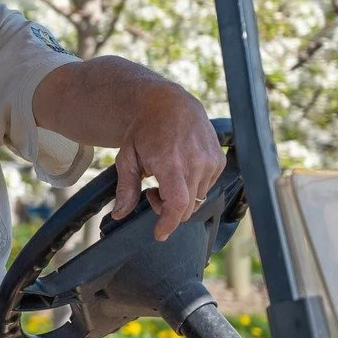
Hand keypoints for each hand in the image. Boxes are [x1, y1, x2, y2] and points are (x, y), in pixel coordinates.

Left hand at [112, 85, 226, 239]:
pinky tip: (180, 171)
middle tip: (151, 193)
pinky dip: (192, 187)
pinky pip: (207, 187)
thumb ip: (125, 188)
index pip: (177, 204)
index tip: (160, 234)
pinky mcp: (219, 160)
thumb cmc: (144, 130)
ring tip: (164, 178)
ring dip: (181, 198)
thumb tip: (119, 215)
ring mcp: (211, 161)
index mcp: (170, 162)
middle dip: (168, 209)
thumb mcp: (127, 157)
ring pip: (198, 199)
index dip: (169, 223)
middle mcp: (195, 162)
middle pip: (187, 207)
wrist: (169, 103)